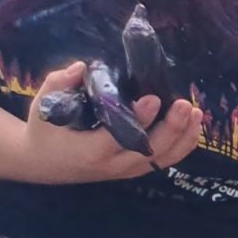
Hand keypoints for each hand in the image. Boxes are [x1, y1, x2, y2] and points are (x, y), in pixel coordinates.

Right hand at [20, 63, 196, 183]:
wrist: (42, 163)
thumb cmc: (44, 130)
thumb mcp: (43, 105)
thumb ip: (59, 84)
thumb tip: (83, 67)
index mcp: (89, 151)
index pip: (119, 137)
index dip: (138, 119)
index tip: (153, 98)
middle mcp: (113, 165)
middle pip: (150, 151)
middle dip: (171, 128)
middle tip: (184, 104)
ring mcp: (127, 170)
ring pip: (163, 159)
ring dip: (183, 137)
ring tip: (196, 113)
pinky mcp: (135, 170)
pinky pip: (164, 161)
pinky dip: (182, 146)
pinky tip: (193, 127)